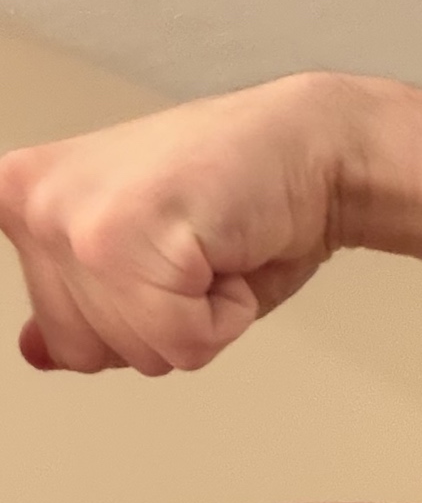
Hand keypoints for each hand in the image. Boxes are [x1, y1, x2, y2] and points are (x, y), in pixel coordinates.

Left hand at [0, 72, 369, 374]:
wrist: (312, 149)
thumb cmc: (236, 191)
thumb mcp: (138, 257)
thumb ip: (77, 304)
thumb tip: (35, 352)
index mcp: (23, 199)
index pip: (55, 333)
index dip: (126, 319)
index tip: (155, 260)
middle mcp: (35, 203)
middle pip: (87, 351)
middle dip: (158, 322)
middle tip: (188, 253)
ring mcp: (77, 219)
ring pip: (136, 351)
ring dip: (197, 317)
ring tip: (207, 249)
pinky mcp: (131, 237)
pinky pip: (183, 341)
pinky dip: (228, 315)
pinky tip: (227, 253)